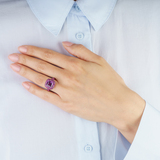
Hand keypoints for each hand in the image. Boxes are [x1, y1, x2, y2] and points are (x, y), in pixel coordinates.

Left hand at [8, 41, 145, 142]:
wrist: (117, 104)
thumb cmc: (110, 82)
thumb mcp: (99, 61)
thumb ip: (81, 51)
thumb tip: (65, 44)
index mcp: (76, 65)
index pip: (49, 56)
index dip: (34, 51)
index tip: (23, 48)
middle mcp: (68, 77)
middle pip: (42, 66)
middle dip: (25, 60)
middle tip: (13, 56)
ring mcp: (66, 92)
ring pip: (41, 80)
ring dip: (26, 72)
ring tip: (15, 67)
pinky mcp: (66, 104)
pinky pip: (46, 96)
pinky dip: (34, 90)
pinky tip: (26, 85)